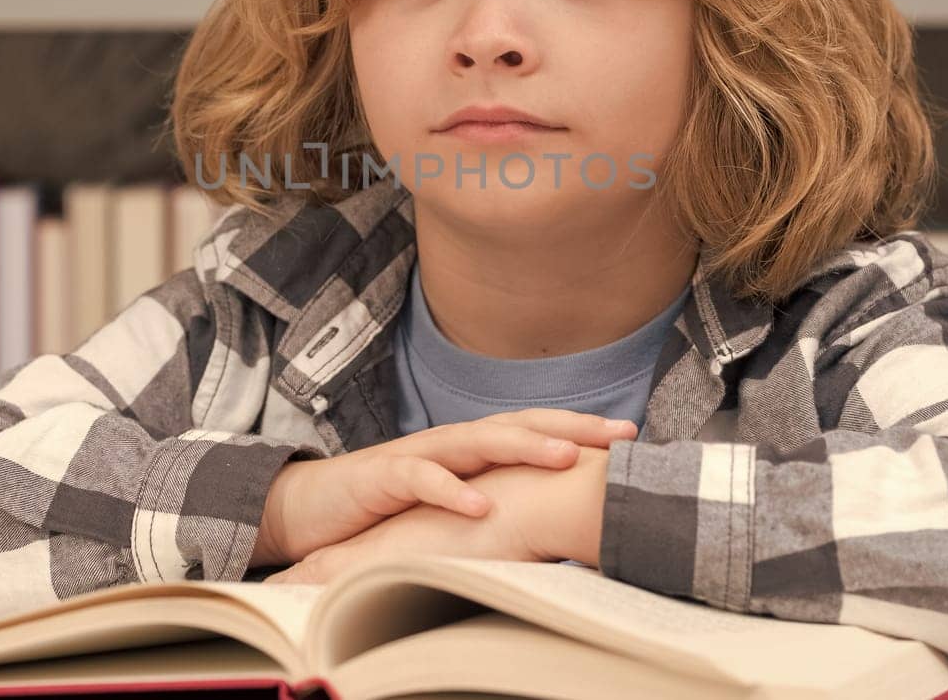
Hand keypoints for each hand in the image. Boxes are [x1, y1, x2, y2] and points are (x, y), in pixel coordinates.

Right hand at [252, 410, 634, 567]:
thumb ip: (498, 502)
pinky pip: (422, 479)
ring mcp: (420, 454)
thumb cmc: (393, 508)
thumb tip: (558, 524)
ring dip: (523, 447)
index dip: (581, 428)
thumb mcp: (455, 505)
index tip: (631, 437)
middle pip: (519, 424)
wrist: (317, 507)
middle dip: (571, 427)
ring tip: (565, 458)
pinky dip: (452, 491)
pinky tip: (481, 506)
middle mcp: (453, 442)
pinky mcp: (385, 476)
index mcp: (473, 447)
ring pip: (478, 441)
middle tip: (620, 434)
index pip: (535, 429)